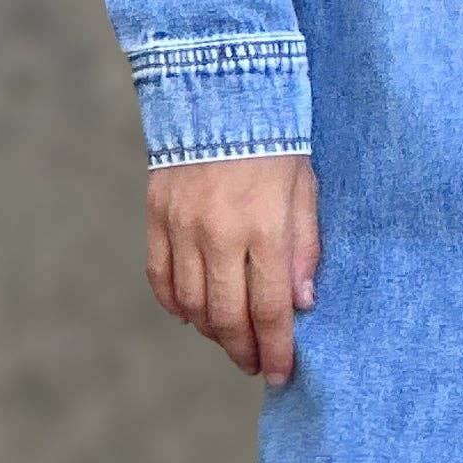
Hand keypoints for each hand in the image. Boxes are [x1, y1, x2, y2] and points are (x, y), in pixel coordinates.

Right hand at [146, 152, 320, 385]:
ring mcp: (181, 226)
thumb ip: (304, 247)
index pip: (270, 308)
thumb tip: (302, 304)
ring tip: (229, 339)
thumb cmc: (275, 140)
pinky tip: (193, 313)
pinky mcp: (156, 216)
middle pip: (227, 315)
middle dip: (242, 350)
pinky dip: (175, 303)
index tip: (279, 374)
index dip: (275, 349)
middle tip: (253, 364)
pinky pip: (160, 277)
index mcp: (264, 227)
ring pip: (192, 303)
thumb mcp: (306, 188)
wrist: (219, 89)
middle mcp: (219, 233)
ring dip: (211, 331)